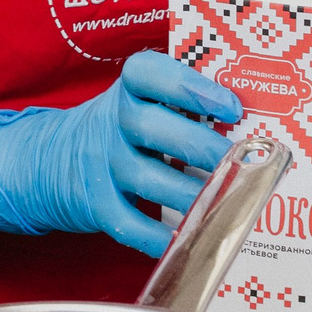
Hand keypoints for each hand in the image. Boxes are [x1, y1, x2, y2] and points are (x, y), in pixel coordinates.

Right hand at [0, 50, 240, 254]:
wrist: (52, 159)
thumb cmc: (125, 126)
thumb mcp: (142, 100)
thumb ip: (187, 104)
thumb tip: (258, 120)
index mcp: (129, 88)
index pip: (148, 73)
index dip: (189, 87)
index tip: (230, 107)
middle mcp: (112, 122)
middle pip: (149, 126)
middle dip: (200, 146)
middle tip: (242, 162)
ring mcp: (102, 164)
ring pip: (146, 178)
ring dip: (192, 193)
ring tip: (230, 202)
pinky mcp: (97, 204)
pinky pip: (129, 223)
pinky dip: (160, 236)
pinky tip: (192, 239)